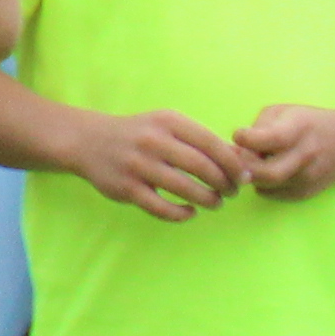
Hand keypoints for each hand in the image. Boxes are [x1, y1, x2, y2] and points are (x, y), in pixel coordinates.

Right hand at [69, 107, 240, 220]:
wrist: (89, 140)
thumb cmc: (140, 134)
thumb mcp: (168, 125)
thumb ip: (201, 139)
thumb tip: (240, 159)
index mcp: (169, 122)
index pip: (212, 143)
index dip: (233, 164)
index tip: (244, 177)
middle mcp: (154, 141)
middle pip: (202, 167)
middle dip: (224, 183)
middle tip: (232, 193)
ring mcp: (138, 166)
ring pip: (184, 189)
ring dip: (208, 199)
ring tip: (216, 203)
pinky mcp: (126, 189)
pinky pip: (161, 208)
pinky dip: (181, 214)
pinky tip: (190, 212)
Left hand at [234, 105, 334, 198]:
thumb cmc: (305, 123)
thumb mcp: (283, 112)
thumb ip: (258, 127)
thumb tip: (236, 150)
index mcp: (299, 129)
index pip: (269, 138)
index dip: (246, 138)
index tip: (239, 135)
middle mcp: (306, 155)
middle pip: (266, 173)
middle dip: (245, 167)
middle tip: (238, 158)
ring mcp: (307, 178)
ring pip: (265, 186)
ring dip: (253, 176)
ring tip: (256, 162)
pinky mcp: (305, 193)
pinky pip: (272, 194)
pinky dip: (263, 184)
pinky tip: (269, 170)